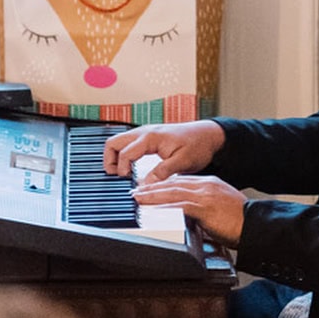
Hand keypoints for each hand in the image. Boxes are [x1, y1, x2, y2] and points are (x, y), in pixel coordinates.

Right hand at [105, 120, 224, 180]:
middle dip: (110, 161)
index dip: (122, 169)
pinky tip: (131, 168)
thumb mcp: (182, 162)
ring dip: (116, 158)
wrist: (208, 136)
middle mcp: (144, 133)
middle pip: (114, 143)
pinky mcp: (148, 138)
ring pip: (119, 142)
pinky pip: (128, 144)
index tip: (128, 182)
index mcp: (151, 137)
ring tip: (122, 174)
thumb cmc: (198, 146)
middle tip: (117, 177)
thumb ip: (162, 173)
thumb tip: (145, 185)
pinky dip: (124, 155)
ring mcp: (145, 134)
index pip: (125, 153)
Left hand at [132, 175, 247, 245]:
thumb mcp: (220, 210)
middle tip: (136, 192)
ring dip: (153, 196)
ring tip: (138, 199)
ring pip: (173, 192)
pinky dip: (163, 208)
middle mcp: (206, 185)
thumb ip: (204, 210)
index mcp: (211, 184)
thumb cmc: (242, 222)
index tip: (150, 189)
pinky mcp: (205, 207)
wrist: (256, 224)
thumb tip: (190, 219)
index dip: (164, 185)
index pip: (182, 181)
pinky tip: (152, 210)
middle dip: (153, 187)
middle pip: (173, 183)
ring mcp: (205, 195)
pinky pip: (179, 206)